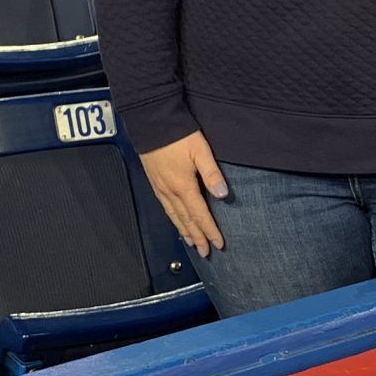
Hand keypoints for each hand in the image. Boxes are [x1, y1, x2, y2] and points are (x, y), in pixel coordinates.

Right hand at [142, 130, 227, 256]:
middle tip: (206, 252)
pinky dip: (173, 219)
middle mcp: (170, 191)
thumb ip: (212, 174)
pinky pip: (165, 208)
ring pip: (174, 216)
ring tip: (192, 243)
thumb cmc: (178, 134)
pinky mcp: (155, 182)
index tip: (218, 244)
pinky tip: (176, 221)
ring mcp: (160, 188)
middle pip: (186, 220)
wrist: (152, 122)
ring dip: (185, 231)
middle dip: (197, 237)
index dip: (210, 231)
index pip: (200, 215)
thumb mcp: (201, 151)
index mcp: (183, 186)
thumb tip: (223, 195)